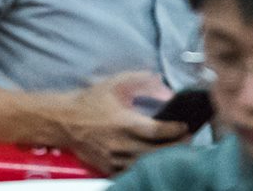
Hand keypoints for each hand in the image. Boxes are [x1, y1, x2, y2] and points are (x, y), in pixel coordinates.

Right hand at [54, 73, 186, 174]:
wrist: (63, 122)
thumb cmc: (90, 102)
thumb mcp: (114, 84)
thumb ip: (140, 80)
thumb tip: (161, 82)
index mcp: (123, 122)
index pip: (156, 131)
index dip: (175, 130)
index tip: (186, 126)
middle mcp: (120, 143)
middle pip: (156, 151)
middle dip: (176, 146)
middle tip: (188, 139)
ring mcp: (114, 158)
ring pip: (146, 164)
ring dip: (163, 158)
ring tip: (177, 150)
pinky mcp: (108, 168)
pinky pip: (132, 171)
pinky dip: (146, 166)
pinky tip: (155, 160)